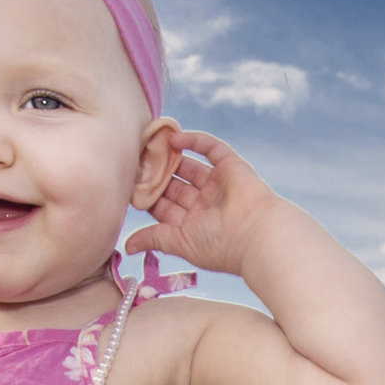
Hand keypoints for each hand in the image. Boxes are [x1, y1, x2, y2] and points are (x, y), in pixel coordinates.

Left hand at [126, 131, 289, 277]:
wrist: (257, 235)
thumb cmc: (220, 246)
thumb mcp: (179, 243)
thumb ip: (153, 239)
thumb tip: (126, 247)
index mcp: (195, 225)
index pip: (165, 207)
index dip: (148, 196)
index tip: (127, 185)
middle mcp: (206, 204)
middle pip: (174, 185)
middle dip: (155, 175)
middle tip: (134, 160)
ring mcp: (218, 184)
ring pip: (189, 165)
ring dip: (169, 156)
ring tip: (148, 143)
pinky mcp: (230, 165)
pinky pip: (209, 147)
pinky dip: (192, 140)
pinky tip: (173, 137)